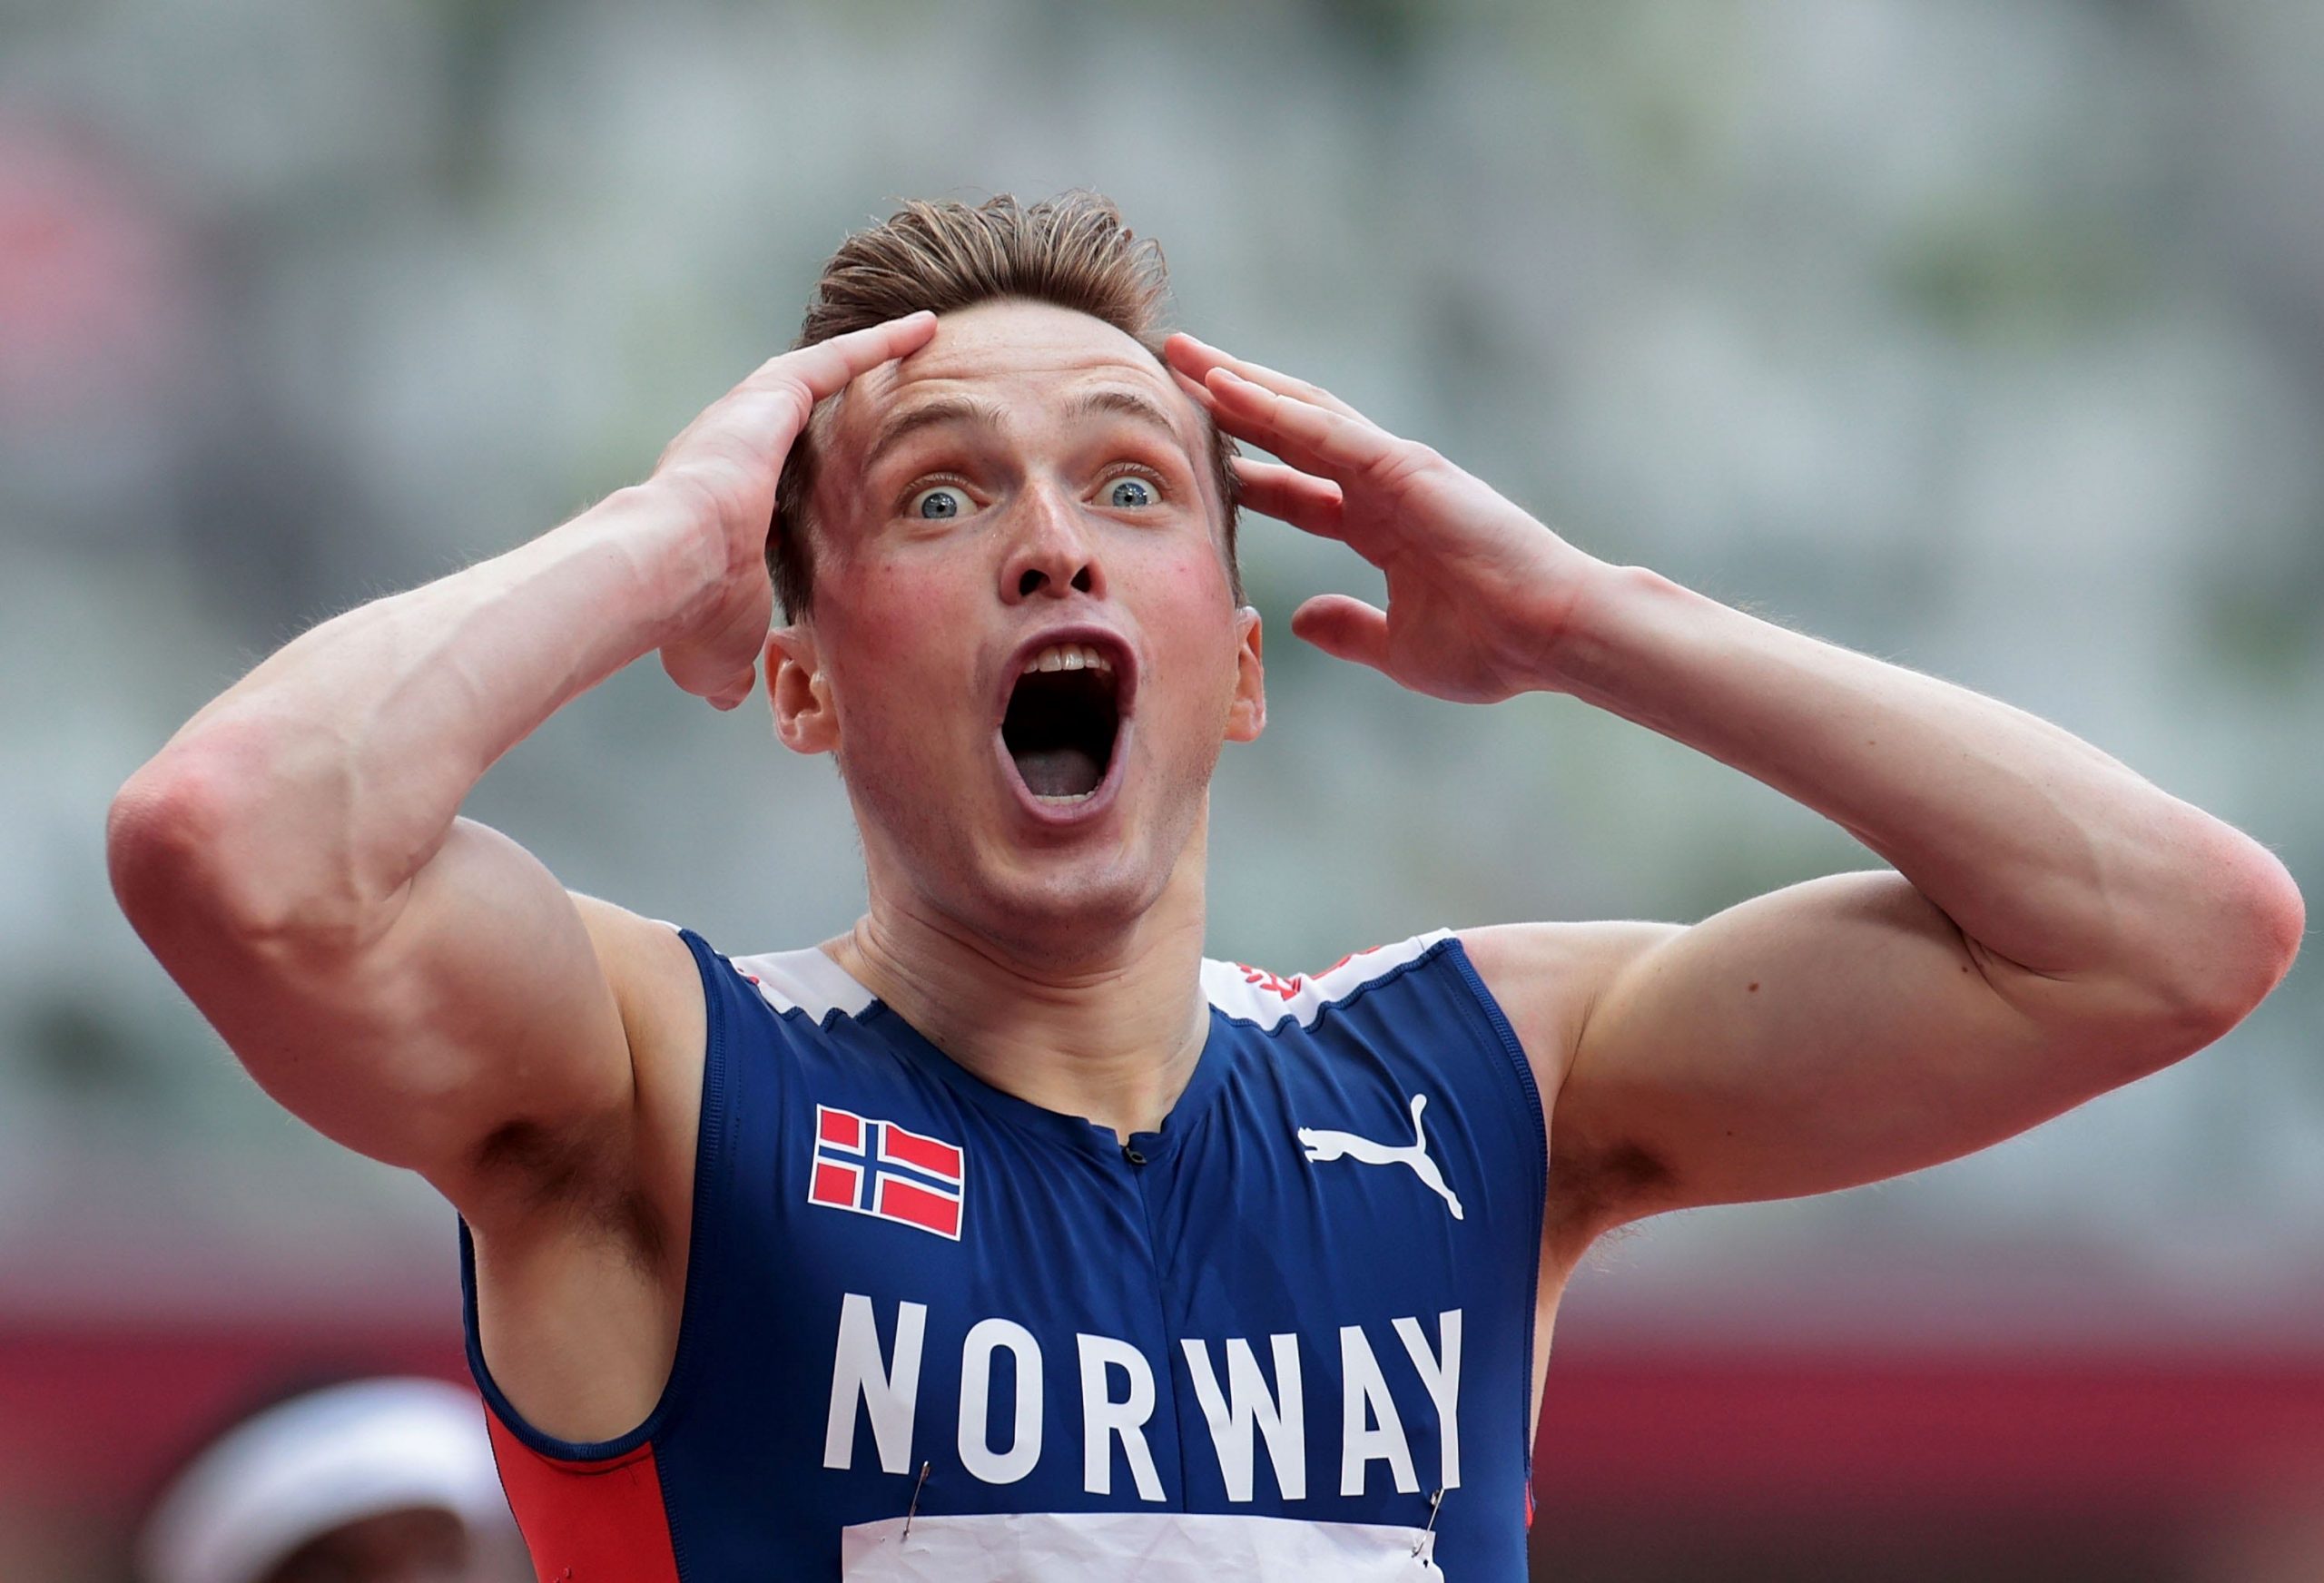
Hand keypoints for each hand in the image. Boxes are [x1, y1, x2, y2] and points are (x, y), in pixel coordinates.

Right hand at [648, 311, 938, 708]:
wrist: (664, 569)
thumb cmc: (688, 614)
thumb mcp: (717, 648)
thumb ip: (729, 662)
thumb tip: (729, 693)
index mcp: (724, 502)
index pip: (777, 476)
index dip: (814, 468)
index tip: (851, 469)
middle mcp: (733, 449)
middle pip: (799, 414)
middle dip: (843, 397)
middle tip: (896, 387)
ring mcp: (748, 417)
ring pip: (822, 374)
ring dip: (871, 356)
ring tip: (920, 338)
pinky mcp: (768, 397)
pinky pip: (837, 359)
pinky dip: (881, 343)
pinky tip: (923, 329)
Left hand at [1163, 332, 1607, 703]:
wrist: (1551, 638)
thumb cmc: (1493, 647)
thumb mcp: (1398, 648)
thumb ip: (1349, 630)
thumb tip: (1300, 619)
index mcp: (1379, 526)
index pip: (1292, 488)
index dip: (1242, 471)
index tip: (1189, 459)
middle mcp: (1381, 486)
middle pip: (1286, 430)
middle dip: (1228, 402)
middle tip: (1169, 372)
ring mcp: (1392, 469)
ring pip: (1298, 412)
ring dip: (1236, 381)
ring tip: (1180, 354)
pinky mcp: (1403, 466)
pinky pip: (1321, 429)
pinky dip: (1269, 406)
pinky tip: (1222, 386)